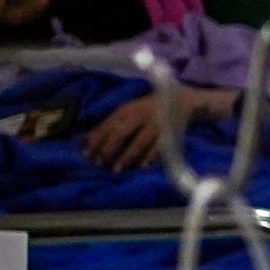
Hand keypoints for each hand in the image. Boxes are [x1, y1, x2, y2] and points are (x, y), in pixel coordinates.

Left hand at [82, 84, 233, 171]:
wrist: (184, 100)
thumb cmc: (150, 107)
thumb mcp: (130, 110)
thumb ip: (112, 123)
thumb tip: (85, 138)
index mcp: (128, 108)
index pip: (108, 123)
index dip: (96, 138)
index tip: (85, 152)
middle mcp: (141, 114)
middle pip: (121, 132)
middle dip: (109, 148)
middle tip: (99, 163)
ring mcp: (157, 124)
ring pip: (139, 141)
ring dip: (127, 156)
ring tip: (116, 169)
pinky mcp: (171, 132)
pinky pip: (160, 146)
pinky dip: (151, 156)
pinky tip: (142, 166)